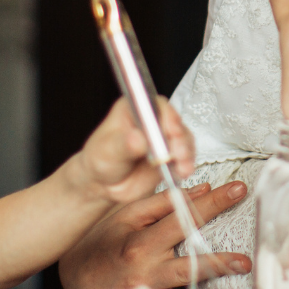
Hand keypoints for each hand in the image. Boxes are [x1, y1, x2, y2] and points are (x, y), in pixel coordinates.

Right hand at [59, 181, 251, 288]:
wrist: (71, 277)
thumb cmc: (100, 242)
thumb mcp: (126, 215)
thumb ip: (163, 202)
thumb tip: (201, 189)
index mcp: (142, 238)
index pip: (184, 215)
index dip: (213, 201)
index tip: (237, 190)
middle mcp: (145, 268)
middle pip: (190, 261)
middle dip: (221, 261)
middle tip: (245, 261)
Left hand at [70, 97, 195, 204]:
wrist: (105, 184)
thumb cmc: (102, 159)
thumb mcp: (107, 151)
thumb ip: (123, 145)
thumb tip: (138, 138)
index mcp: (133, 107)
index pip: (153, 104)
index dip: (165, 115)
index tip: (171, 130)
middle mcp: (151, 118)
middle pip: (173, 120)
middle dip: (179, 137)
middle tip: (177, 153)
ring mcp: (163, 136)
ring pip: (183, 138)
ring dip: (186, 153)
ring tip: (182, 167)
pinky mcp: (172, 153)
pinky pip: (185, 155)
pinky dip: (186, 164)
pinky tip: (182, 172)